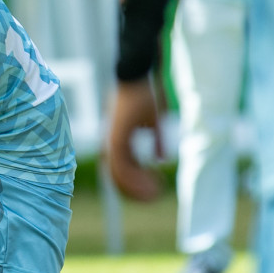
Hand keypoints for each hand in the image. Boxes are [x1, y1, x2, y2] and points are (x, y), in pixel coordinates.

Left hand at [107, 79, 163, 201]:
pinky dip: (134, 177)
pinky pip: (121, 166)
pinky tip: (150, 182)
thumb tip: (162, 159)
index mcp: (118, 141)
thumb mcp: (154, 122)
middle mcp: (111, 144)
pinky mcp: (115, 138)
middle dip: (136, 191)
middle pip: (118, 177)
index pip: (122, 170)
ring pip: (119, 175)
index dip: (136, 183)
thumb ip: (157, 141)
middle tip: (154, 197)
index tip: (152, 191)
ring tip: (154, 193)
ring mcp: (111, 142)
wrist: (136, 75)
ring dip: (137, 187)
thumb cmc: (145, 95)